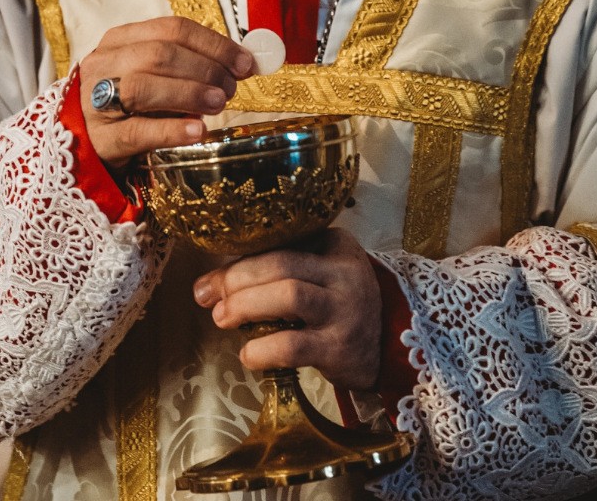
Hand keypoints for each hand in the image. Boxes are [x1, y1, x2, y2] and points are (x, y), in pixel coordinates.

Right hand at [79, 16, 252, 168]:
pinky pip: (138, 130)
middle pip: (160, 54)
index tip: (245, 63)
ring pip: (144, 87)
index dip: (214, 44)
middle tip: (232, 88)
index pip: (172, 29)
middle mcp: (104, 64)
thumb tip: (245, 63)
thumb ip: (192, 65)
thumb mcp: (155, 76)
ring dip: (190, 93)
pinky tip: (197, 131)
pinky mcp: (101, 138)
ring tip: (219, 104)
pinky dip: (172, 130)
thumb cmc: (130, 105)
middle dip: (205, 69)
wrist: (84, 144)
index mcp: (120, 40)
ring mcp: (96, 100)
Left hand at [193, 228, 381, 390]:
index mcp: (336, 244)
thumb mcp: (324, 270)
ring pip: (290, 295)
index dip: (239, 258)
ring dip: (246, 305)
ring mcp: (344, 310)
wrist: (389, 344)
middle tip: (207, 295)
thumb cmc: (341, 302)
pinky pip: (295, 345)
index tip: (209, 277)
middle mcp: (343, 272)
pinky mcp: (339, 349)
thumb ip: (284, 263)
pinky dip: (264, 349)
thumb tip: (219, 277)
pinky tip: (248, 354)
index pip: (282, 242)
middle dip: (236, 279)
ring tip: (221, 318)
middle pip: (281, 264)